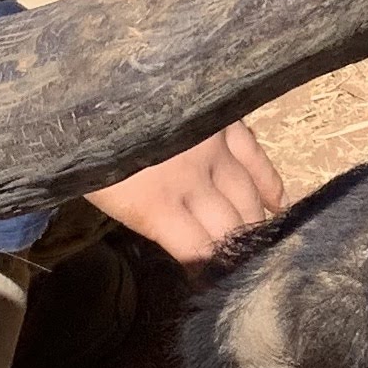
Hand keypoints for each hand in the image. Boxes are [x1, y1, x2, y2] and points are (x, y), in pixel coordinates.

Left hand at [89, 120, 283, 265]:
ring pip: (248, 196)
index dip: (212, 273)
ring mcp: (213, 149)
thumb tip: (179, 243)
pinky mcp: (223, 122)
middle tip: (246, 268)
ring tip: (263, 243)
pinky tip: (279, 203)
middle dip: (239, 253)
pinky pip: (256, 156)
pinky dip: (270, 182)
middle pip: (231, 228)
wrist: (94, 84)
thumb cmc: (87, 146)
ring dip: (256, 222)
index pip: (200, 253)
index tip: (216, 284)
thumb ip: (145, 218)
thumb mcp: (104, 193)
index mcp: (156, 206)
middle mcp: (192, 182)